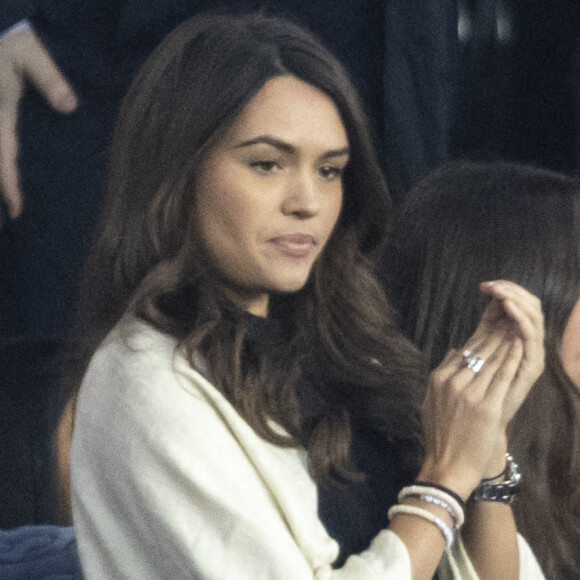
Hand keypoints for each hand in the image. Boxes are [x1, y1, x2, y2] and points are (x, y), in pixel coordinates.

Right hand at [0, 21, 77, 226]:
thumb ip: (49, 78)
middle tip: (10, 221)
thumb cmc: (13, 35)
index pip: (3, 158)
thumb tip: (68, 104)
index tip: (18, 211)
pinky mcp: (2, 114)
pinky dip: (4, 164)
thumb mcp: (31, 53)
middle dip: (0, 192)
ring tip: (9, 209)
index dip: (9, 186)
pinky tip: (13, 175)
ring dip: (0, 181)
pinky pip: (3, 145)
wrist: (3, 22)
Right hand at [419, 281, 543, 498]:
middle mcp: (453, 382)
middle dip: (495, 330)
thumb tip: (455, 352)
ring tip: (516, 323)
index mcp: (439, 379)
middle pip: (479, 350)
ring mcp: (470, 394)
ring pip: (492, 359)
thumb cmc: (439, 435)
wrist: (447, 466)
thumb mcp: (430, 401)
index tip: (493, 321)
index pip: (464, 350)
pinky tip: (519, 343)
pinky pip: (501, 376)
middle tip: (508, 312)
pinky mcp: (487, 407)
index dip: (481, 334)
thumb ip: (441, 373)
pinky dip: (511, 358)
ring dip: (506, 338)